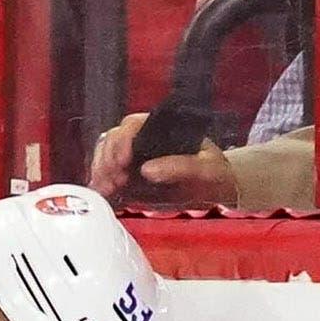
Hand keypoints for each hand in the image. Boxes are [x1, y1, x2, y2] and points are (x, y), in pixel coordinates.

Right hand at [90, 111, 235, 205]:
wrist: (218, 192)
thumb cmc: (215, 174)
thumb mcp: (206, 168)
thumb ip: (181, 166)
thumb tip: (148, 170)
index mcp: (162, 129)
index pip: (133, 125)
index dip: (122, 140)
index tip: (122, 160)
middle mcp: (144, 141)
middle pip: (112, 140)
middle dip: (107, 159)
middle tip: (114, 180)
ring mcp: (134, 160)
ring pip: (105, 157)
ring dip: (101, 173)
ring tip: (108, 189)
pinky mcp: (130, 179)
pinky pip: (108, 178)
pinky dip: (101, 185)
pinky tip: (103, 194)